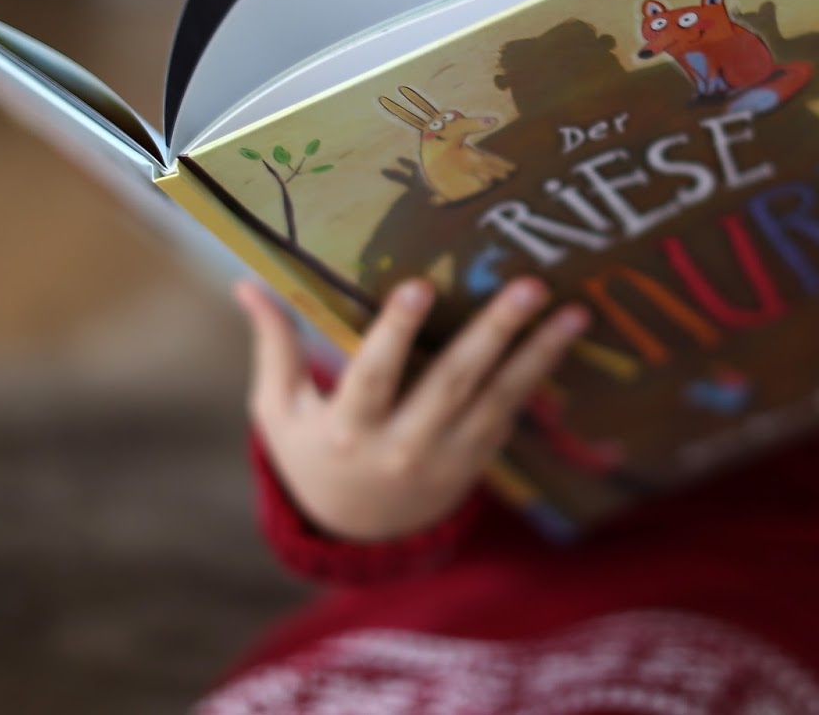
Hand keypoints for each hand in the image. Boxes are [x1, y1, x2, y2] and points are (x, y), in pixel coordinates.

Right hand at [235, 276, 588, 543]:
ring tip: (572, 313)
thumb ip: (273, 347)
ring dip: (539, 354)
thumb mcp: (279, 411)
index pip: (373, 377)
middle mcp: (402, 448)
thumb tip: (246, 284)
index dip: (395, 332)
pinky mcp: (477, 462)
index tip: (419, 286)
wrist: (356, 534)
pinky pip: (510, 416)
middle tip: (528, 287)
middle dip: (494, 333)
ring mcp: (447, 459)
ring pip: (498, 400)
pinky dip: (538, 379)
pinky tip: (562, 339)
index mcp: (347, 431)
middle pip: (452, 383)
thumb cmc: (311, 454)